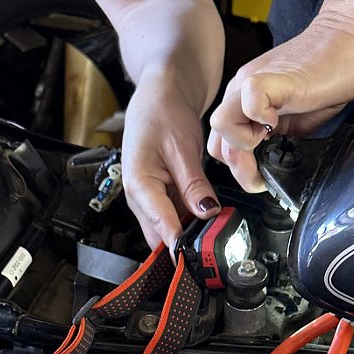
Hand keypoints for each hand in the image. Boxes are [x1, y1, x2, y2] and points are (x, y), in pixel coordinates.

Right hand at [122, 73, 219, 251]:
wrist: (159, 95)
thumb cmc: (163, 112)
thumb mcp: (182, 147)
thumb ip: (193, 184)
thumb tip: (206, 212)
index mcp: (138, 184)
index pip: (160, 226)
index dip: (180, 245)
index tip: (198, 258)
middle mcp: (138, 196)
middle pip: (160, 236)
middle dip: (185, 244)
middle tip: (214, 247)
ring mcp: (148, 199)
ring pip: (168, 230)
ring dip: (189, 233)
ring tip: (215, 231)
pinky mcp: (159, 197)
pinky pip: (175, 217)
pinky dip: (191, 220)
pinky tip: (208, 217)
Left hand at [207, 0, 353, 191]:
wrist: (353, 35)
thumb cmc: (330, 75)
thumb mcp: (297, 124)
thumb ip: (276, 144)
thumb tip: (269, 173)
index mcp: (244, 106)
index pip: (222, 149)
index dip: (241, 170)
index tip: (266, 171)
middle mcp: (241, 93)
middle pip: (215, 146)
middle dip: (241, 167)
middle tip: (268, 163)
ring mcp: (251, 83)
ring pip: (219, 125)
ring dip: (245, 146)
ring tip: (273, 139)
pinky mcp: (271, 78)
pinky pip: (248, 101)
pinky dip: (260, 119)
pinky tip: (280, 121)